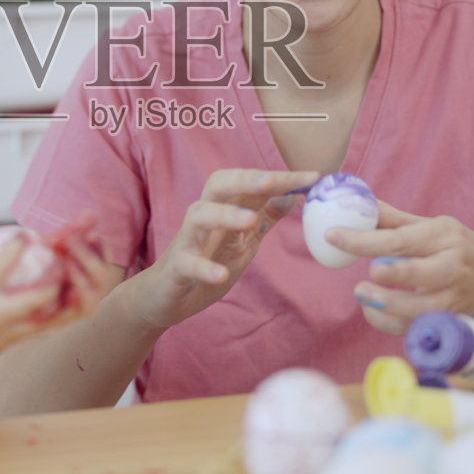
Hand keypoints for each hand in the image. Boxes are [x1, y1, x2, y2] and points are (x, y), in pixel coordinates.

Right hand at [0, 237, 77, 386]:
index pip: (4, 262)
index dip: (20, 245)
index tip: (27, 235)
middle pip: (37, 296)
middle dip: (54, 280)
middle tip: (61, 264)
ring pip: (42, 321)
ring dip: (59, 304)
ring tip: (73, 289)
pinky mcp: (0, 349)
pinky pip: (30, 333)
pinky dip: (45, 322)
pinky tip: (55, 311)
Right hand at [131, 169, 318, 330]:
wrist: (162, 297)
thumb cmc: (204, 262)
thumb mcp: (241, 241)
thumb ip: (264, 218)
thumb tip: (294, 196)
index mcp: (222, 209)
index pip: (249, 183)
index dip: (279, 178)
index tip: (312, 176)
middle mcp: (203, 218)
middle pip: (218, 185)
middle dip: (245, 180)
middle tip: (272, 181)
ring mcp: (188, 241)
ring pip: (199, 215)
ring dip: (224, 215)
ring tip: (249, 220)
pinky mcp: (176, 269)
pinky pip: (187, 263)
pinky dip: (203, 267)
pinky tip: (221, 274)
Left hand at [324, 200, 473, 335]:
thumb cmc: (456, 251)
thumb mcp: (433, 229)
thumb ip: (395, 220)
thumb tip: (358, 202)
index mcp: (445, 235)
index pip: (401, 238)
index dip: (364, 239)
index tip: (333, 236)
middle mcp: (454, 265)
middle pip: (421, 271)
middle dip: (393, 273)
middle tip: (365, 274)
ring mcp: (454, 297)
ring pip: (422, 307)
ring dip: (389, 304)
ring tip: (362, 295)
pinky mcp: (450, 321)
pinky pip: (417, 327)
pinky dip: (390, 323)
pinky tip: (372, 311)